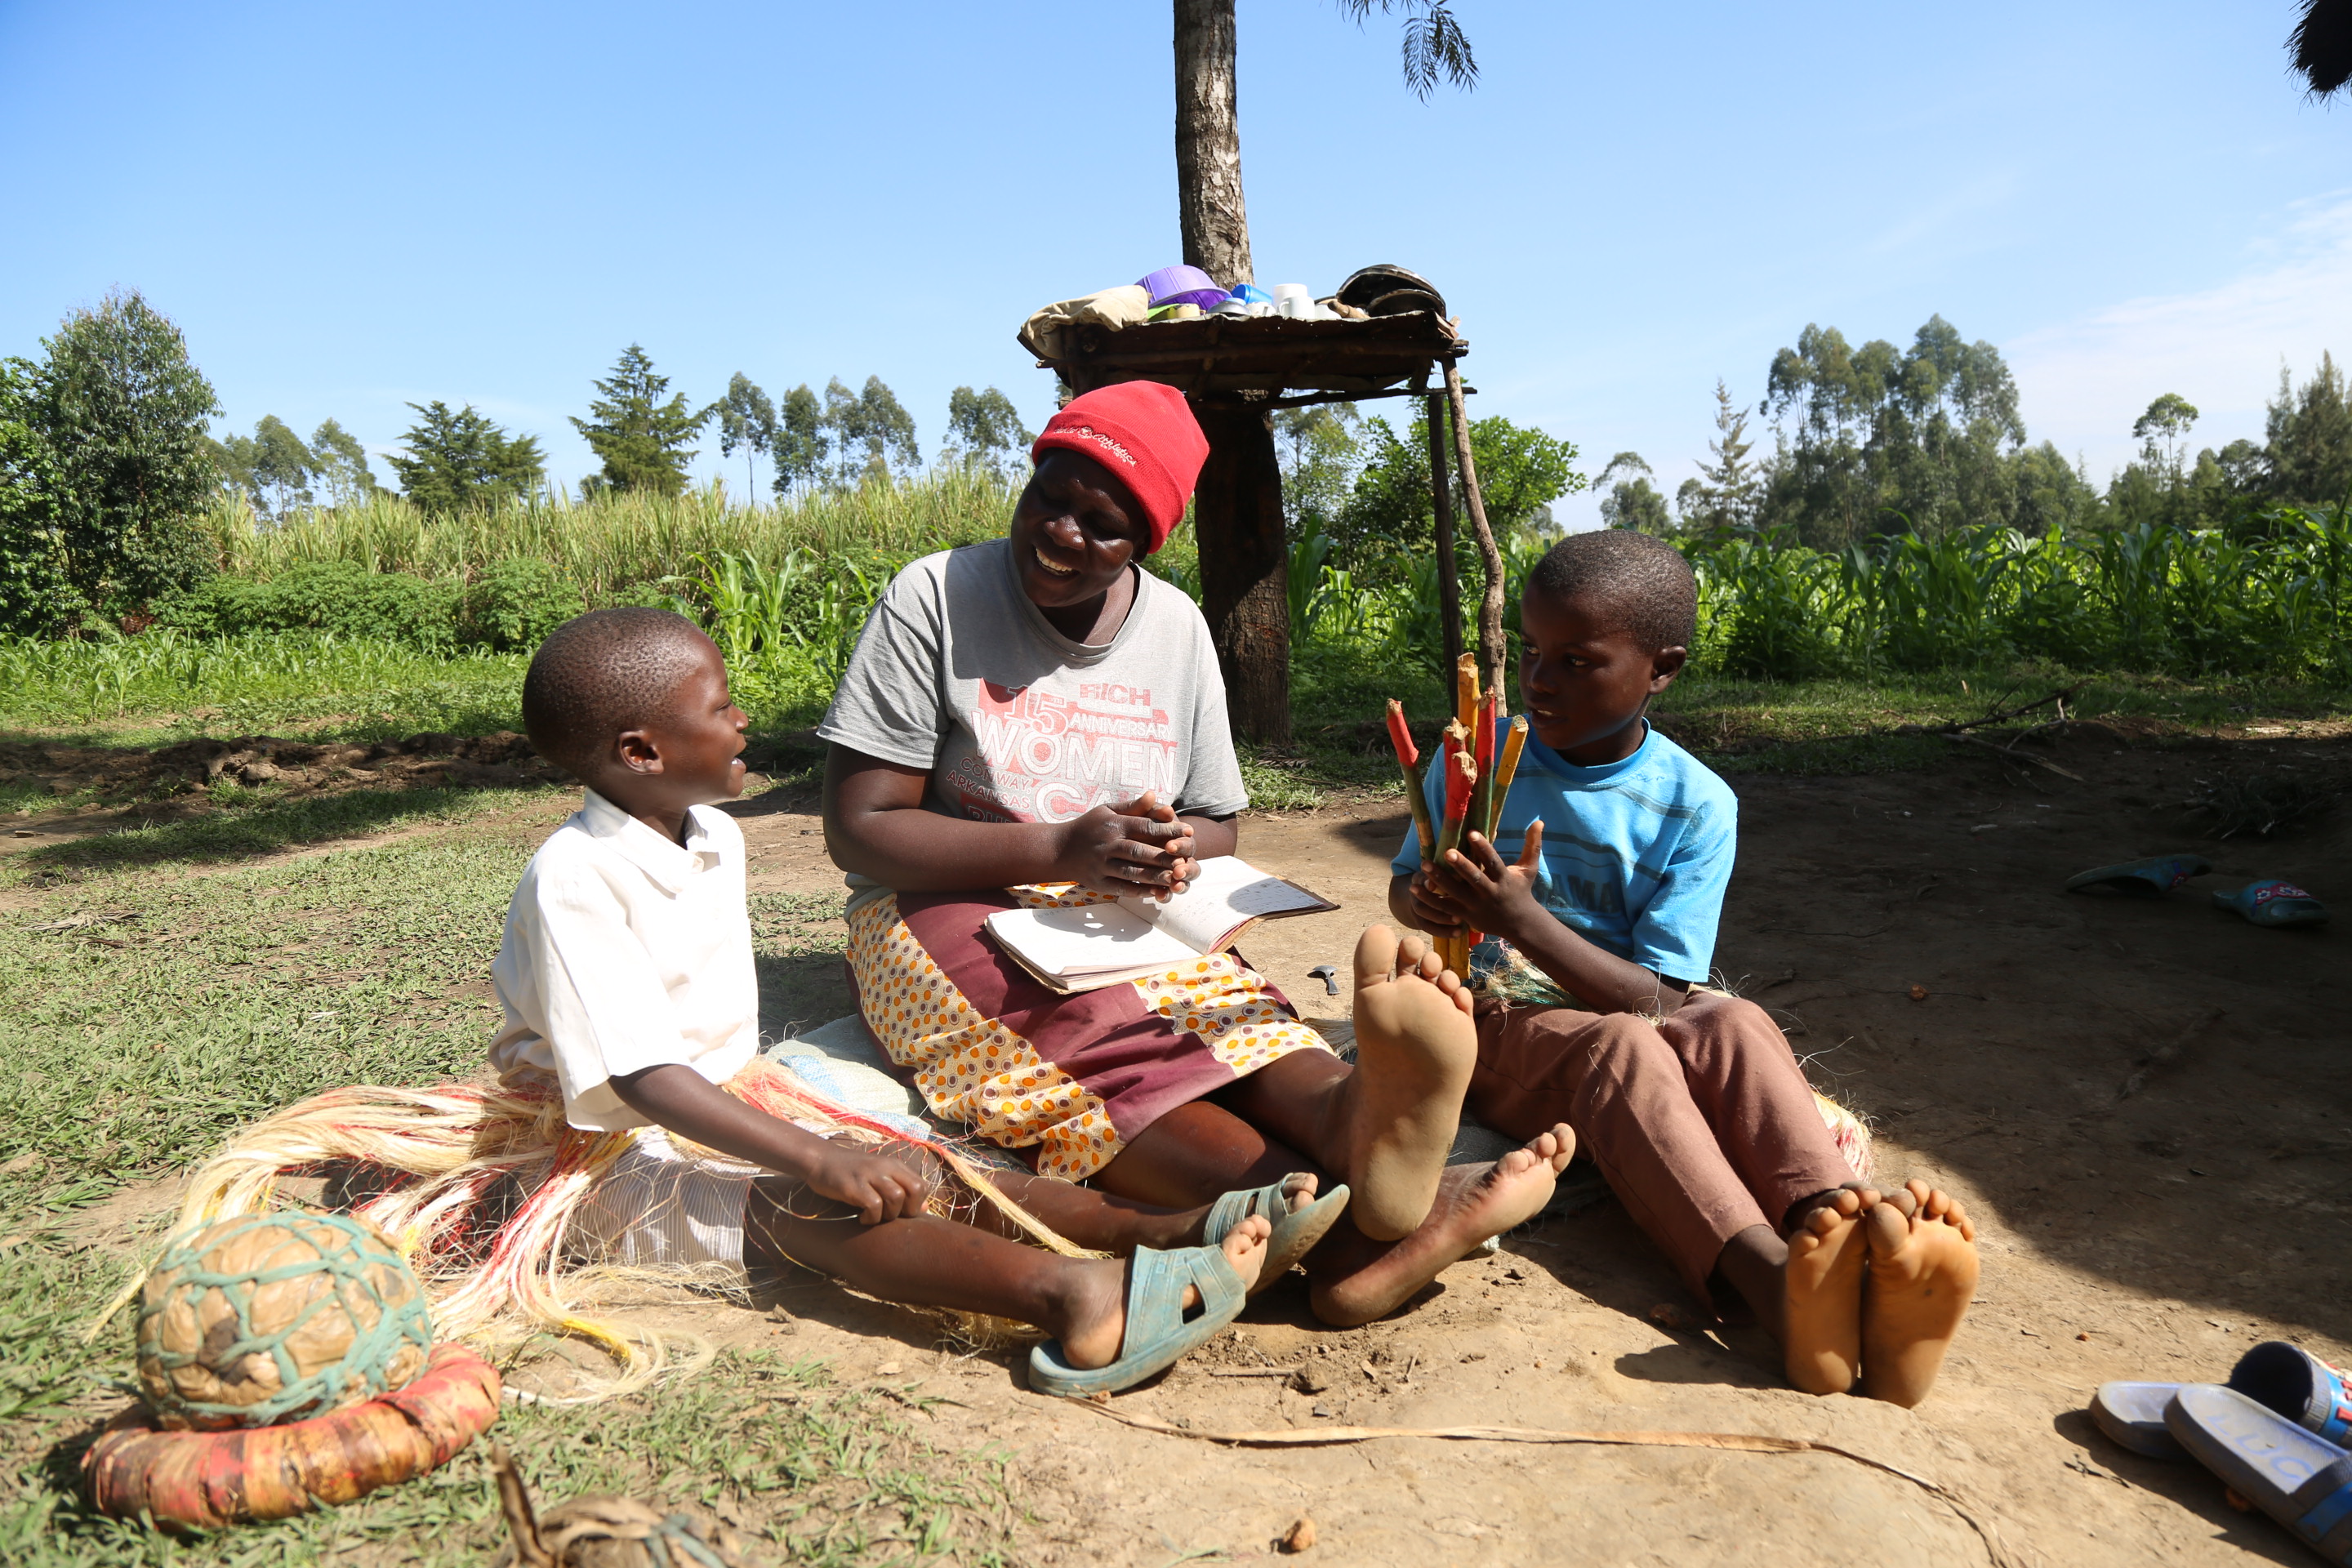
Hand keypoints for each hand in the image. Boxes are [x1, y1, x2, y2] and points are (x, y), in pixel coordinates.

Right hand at [801, 1144, 929, 1224]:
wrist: (821, 1159)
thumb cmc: (852, 1172)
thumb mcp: (879, 1175)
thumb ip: (901, 1187)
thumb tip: (925, 1208)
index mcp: (894, 1165)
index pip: (922, 1185)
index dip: (917, 1204)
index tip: (901, 1212)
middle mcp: (885, 1167)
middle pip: (915, 1190)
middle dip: (908, 1210)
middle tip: (891, 1216)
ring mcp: (869, 1175)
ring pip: (896, 1197)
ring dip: (888, 1215)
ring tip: (875, 1217)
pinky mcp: (853, 1186)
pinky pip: (873, 1205)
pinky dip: (871, 1218)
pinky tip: (861, 1218)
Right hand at [1060, 791, 1199, 899]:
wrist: (1059, 849)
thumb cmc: (1089, 827)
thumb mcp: (1107, 810)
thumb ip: (1133, 806)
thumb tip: (1154, 794)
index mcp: (1113, 825)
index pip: (1145, 826)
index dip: (1168, 829)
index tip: (1189, 831)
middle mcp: (1107, 845)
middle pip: (1140, 852)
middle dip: (1164, 857)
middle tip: (1186, 860)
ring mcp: (1101, 865)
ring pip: (1132, 872)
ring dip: (1155, 877)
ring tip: (1175, 879)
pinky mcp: (1098, 883)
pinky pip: (1121, 888)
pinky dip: (1139, 891)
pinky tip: (1156, 892)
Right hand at [1406, 865, 1467, 936]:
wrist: (1420, 890)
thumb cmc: (1438, 876)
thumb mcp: (1439, 870)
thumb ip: (1446, 871)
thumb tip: (1456, 872)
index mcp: (1419, 879)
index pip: (1421, 881)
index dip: (1426, 884)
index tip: (1433, 885)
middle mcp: (1414, 895)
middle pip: (1422, 905)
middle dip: (1439, 909)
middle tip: (1459, 913)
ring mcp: (1416, 909)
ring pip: (1425, 920)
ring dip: (1443, 922)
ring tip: (1460, 925)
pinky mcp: (1420, 921)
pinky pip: (1430, 929)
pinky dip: (1443, 932)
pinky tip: (1458, 933)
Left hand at [1427, 820, 1547, 939]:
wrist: (1520, 924)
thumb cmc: (1521, 891)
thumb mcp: (1528, 869)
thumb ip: (1533, 845)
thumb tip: (1540, 821)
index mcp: (1504, 879)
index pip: (1493, 862)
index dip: (1483, 848)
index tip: (1472, 833)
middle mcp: (1490, 893)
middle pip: (1474, 878)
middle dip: (1460, 866)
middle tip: (1446, 851)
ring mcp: (1476, 906)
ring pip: (1455, 892)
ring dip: (1439, 879)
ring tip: (1423, 865)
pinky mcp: (1464, 915)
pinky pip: (1444, 907)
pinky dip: (1429, 899)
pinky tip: (1415, 887)